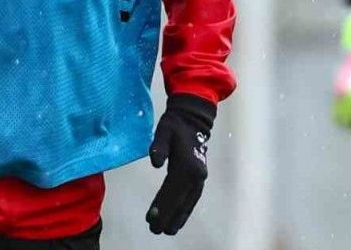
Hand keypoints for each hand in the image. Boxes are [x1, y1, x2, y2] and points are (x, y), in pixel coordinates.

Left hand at [146, 94, 215, 235]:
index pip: (172, 190)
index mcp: (187, 165)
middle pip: (181, 200)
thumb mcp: (163, 130)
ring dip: (178, 217)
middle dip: (168, 217)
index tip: (151, 218)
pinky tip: (178, 218)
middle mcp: (196, 175)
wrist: (193, 119)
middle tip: (155, 230)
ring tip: (167, 231)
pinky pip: (192, 198)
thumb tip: (155, 163)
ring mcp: (200, 177)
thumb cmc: (175, 125)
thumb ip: (158, 146)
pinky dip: (185, 210)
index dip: (162, 206)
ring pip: (188, 202)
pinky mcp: (199, 177)